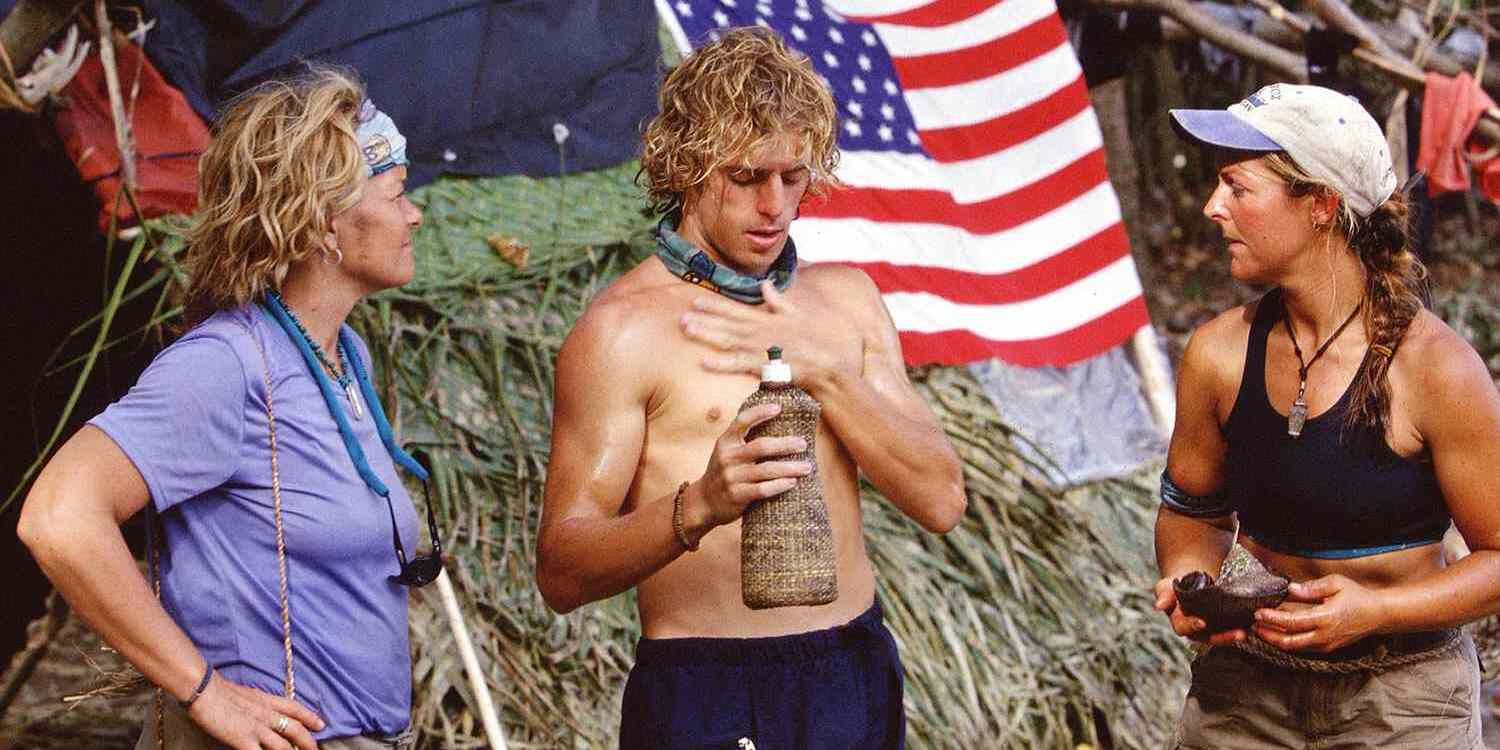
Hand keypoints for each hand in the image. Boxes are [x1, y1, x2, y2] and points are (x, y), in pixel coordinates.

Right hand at [187, 671, 324, 749]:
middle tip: (315, 749)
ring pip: (283, 746)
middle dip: (308, 742)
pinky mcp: (244, 740)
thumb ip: (258, 703)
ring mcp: (257, 728)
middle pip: (295, 729)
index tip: (321, 725)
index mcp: (267, 701)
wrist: (206, 690)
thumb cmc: (220, 691)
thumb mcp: (247, 694)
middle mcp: (267, 714)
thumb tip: (264, 710)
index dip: (310, 717)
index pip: (295, 708)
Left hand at [680, 280, 846, 395]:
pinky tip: (704, 362)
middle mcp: (760, 331)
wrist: (829, 363)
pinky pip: (739, 364)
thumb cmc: (815, 340)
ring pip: (728, 340)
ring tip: (687, 331)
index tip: (695, 299)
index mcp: (766, 319)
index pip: (735, 309)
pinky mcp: (765, 366)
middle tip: (681, 316)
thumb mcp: (797, 313)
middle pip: (726, 323)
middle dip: (703, 319)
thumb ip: (778, 300)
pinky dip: (721, 363)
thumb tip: (766, 283)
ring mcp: (761, 347)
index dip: (714, 304)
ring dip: (707, 335)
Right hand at [686, 402, 812, 533]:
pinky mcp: (737, 495)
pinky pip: (763, 489)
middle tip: (803, 444)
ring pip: (767, 470)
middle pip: (761, 446)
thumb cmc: (725, 472)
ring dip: (790, 468)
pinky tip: (792, 482)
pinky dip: (780, 485)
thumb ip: (744, 439)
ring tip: (807, 467)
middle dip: (786, 444)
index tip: (778, 408)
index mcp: (726, 442)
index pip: (742, 421)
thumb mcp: (727, 451)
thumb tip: (778, 423)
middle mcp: (727, 457)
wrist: (705, 501)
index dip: (759, 413)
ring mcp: (731, 477)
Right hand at [1153, 576, 1247, 646]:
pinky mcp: (1221, 625)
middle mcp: (1195, 630)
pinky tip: (1250, 624)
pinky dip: (1239, 627)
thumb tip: (1158, 606)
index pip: (1185, 628)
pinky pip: (1230, 629)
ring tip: (1246, 632)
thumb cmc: (1174, 585)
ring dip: (1233, 636)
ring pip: (1221, 637)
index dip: (1192, 626)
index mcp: (1179, 623)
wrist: (1187, 579)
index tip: (1202, 622)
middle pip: (1208, 638)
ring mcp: (1209, 630)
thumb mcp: (1165, 587)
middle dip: (1223, 637)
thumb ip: (1164, 596)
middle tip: (1237, 634)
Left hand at [1251, 574, 1382, 652]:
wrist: (1378, 615)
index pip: (1292, 622)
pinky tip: (1278, 634)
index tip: (1258, 613)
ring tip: (1260, 630)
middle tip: (1253, 626)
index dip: (1273, 619)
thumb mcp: (1336, 584)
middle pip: (1289, 642)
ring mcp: (1326, 644)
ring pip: (1295, 647)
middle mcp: (1324, 636)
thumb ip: (1312, 587)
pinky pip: (1303, 647)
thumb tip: (1291, 589)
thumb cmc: (1357, 597)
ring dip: (1276, 640)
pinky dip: (1288, 642)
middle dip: (1268, 635)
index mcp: (1326, 618)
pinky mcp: (1327, 648)